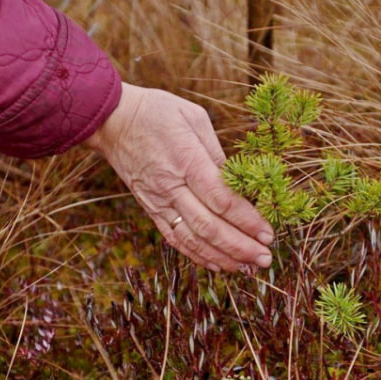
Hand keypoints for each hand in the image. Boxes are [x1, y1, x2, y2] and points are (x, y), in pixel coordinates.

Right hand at [84, 83, 273, 270]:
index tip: (268, 233)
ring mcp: (158, 201)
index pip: (221, 199)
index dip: (247, 220)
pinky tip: (218, 264)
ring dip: (222, 256)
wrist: (113, 121)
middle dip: (240, 246)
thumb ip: (217, 152)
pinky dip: (197, 255)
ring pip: (192, 239)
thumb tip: (238, 181)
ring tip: (248, 267)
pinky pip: (174, 238)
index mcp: (187, 160)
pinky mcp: (150, 209)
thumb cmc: (158, 112)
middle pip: (209, 226)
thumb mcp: (194, 118)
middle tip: (265, 258)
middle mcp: (171, 186)